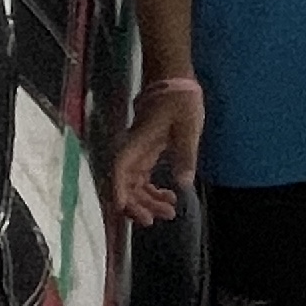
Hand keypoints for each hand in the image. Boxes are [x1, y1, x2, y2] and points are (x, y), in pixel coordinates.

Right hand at [107, 82, 201, 226]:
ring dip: (146, 202)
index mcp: (135, 144)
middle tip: (156, 219)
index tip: (123, 209)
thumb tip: (184, 184)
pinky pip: (141, 181)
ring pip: (132, 186)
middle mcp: (130, 152)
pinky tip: (169, 198)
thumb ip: (185, 155)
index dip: (118, 191)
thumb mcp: (188, 128)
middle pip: (123, 184)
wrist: (176, 86)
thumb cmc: (180, 103)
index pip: (119, 170)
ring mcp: (136, 155)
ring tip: (170, 211)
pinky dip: (151, 192)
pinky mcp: (144, 157)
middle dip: (136, 205)